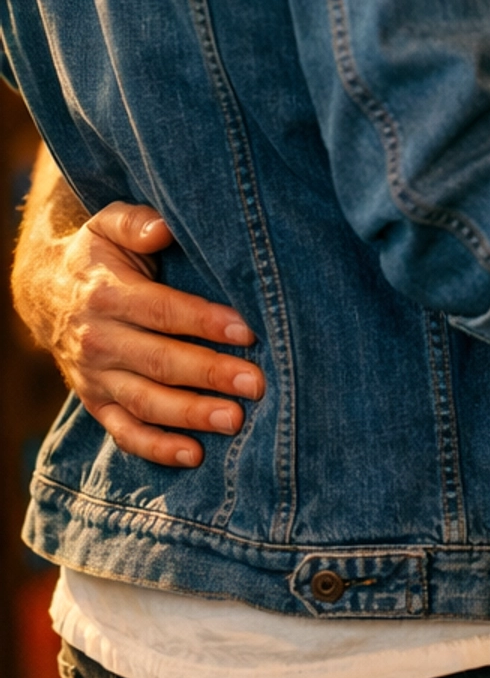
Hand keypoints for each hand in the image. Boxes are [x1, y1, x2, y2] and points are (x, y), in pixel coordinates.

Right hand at [26, 203, 262, 468]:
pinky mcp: (96, 403)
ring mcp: (95, 376)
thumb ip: (136, 222)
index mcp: (106, 294)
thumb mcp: (108, 224)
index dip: (204, 321)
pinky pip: (125, 432)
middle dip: (209, 373)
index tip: (248, 331)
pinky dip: (157, 448)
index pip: (161, 311)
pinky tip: (195, 455)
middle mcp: (98, 340)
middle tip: (256, 383)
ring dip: (191, 414)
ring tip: (236, 420)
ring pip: (145, 402)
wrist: (47, 293)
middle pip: (159, 361)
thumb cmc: (99, 255)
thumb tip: (163, 229)